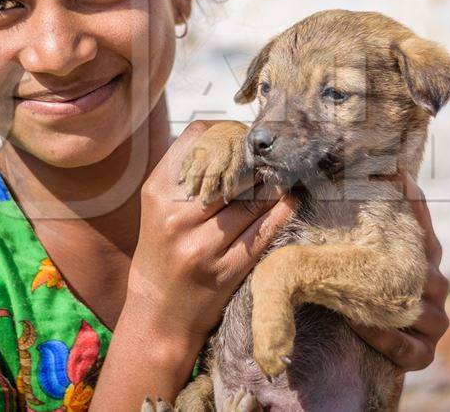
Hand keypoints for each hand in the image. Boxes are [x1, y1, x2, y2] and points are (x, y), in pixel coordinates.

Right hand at [125, 120, 300, 344]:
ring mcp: (200, 247)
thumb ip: (188, 177)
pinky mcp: (224, 272)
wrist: (157, 317)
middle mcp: (176, 217)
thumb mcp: (160, 210)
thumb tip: (233, 139)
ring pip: (252, 201)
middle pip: (231, 169)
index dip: (227, 131)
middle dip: (256, 160)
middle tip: (275, 154)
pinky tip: (291, 200)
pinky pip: (263, 232)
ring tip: (287, 175)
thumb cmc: (163, 255)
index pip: (197, 140)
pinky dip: (282, 212)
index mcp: (158, 194)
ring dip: (275, 185)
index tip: (244, 137)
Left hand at [350, 171, 449, 370]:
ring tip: (356, 293)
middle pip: (428, 271)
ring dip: (391, 303)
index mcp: (421, 256)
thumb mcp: (350, 249)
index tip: (397, 176)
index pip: (421, 226)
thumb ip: (359, 217)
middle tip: (367, 251)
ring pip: (425, 311)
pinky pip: (410, 348)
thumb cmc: (351, 285)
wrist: (350, 342)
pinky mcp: (422, 354)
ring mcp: (432, 321)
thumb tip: (364, 174)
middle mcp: (433, 285)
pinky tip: (359, 323)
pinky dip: (386, 336)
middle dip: (401, 262)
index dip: (412, 203)